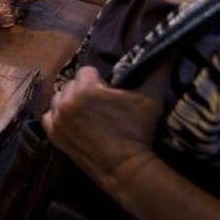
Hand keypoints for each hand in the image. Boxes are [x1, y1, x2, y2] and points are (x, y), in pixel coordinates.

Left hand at [42, 66, 161, 194]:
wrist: (125, 168)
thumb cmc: (137, 131)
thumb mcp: (151, 99)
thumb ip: (158, 71)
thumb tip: (171, 51)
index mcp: (86, 87)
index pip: (86, 72)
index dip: (99, 81)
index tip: (108, 92)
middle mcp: (67, 100)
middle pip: (72, 85)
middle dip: (84, 91)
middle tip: (100, 106)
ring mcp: (58, 119)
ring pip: (59, 99)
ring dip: (70, 103)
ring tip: (88, 114)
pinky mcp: (54, 135)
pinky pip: (49, 117)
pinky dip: (58, 118)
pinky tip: (73, 122)